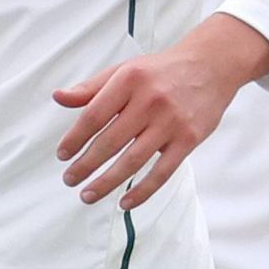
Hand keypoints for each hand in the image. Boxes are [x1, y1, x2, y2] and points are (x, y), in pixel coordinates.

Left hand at [53, 13, 268, 209]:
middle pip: (110, 141)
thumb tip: (58, 97)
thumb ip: (91, 88)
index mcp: (128, 80)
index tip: (62, 155)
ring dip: (107, 182)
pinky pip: (162, 172)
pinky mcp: (189, 139)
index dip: (75, 138)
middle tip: (70, 180)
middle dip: (85, 165)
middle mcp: (149, 100)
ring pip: (132, 160)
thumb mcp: (124, 70)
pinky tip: (125, 202)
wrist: (210, 66)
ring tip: (87, 195)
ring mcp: (170, 122)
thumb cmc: (160, 71)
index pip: (93, 115)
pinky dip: (142, 191)